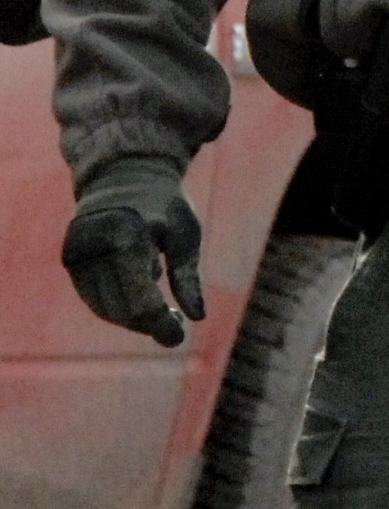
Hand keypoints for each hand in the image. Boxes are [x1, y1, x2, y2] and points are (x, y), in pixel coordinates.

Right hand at [62, 156, 204, 346]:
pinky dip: (115, 305)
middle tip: (175, 324)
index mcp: (127, 238)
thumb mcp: (186, 233)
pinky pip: (92, 296)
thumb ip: (188, 276)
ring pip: (103, 308)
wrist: (125, 172)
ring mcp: (77, 254)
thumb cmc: (164, 204)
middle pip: (121, 309)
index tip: (178, 337)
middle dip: (149, 323)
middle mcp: (95, 248)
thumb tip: (198, 317)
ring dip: (132, 318)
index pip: (140, 300)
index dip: (159, 325)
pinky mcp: (70, 259)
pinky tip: (140, 292)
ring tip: (160, 307)